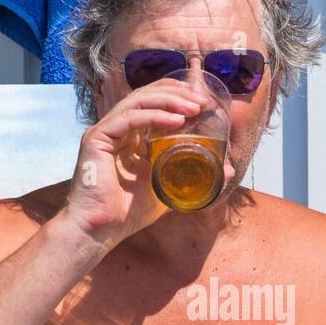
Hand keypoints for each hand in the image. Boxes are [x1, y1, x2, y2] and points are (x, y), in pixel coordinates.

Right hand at [59, 79, 203, 251]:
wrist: (100, 231)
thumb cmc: (128, 213)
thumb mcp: (169, 189)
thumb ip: (194, 177)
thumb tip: (228, 171)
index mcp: (130, 137)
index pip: (152, 103)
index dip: (176, 96)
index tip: (202, 102)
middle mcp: (116, 129)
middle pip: (146, 95)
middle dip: (176, 93)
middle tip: (201, 102)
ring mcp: (105, 131)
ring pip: (137, 101)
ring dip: (168, 101)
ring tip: (193, 108)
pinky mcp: (96, 138)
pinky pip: (128, 119)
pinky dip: (153, 117)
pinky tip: (176, 121)